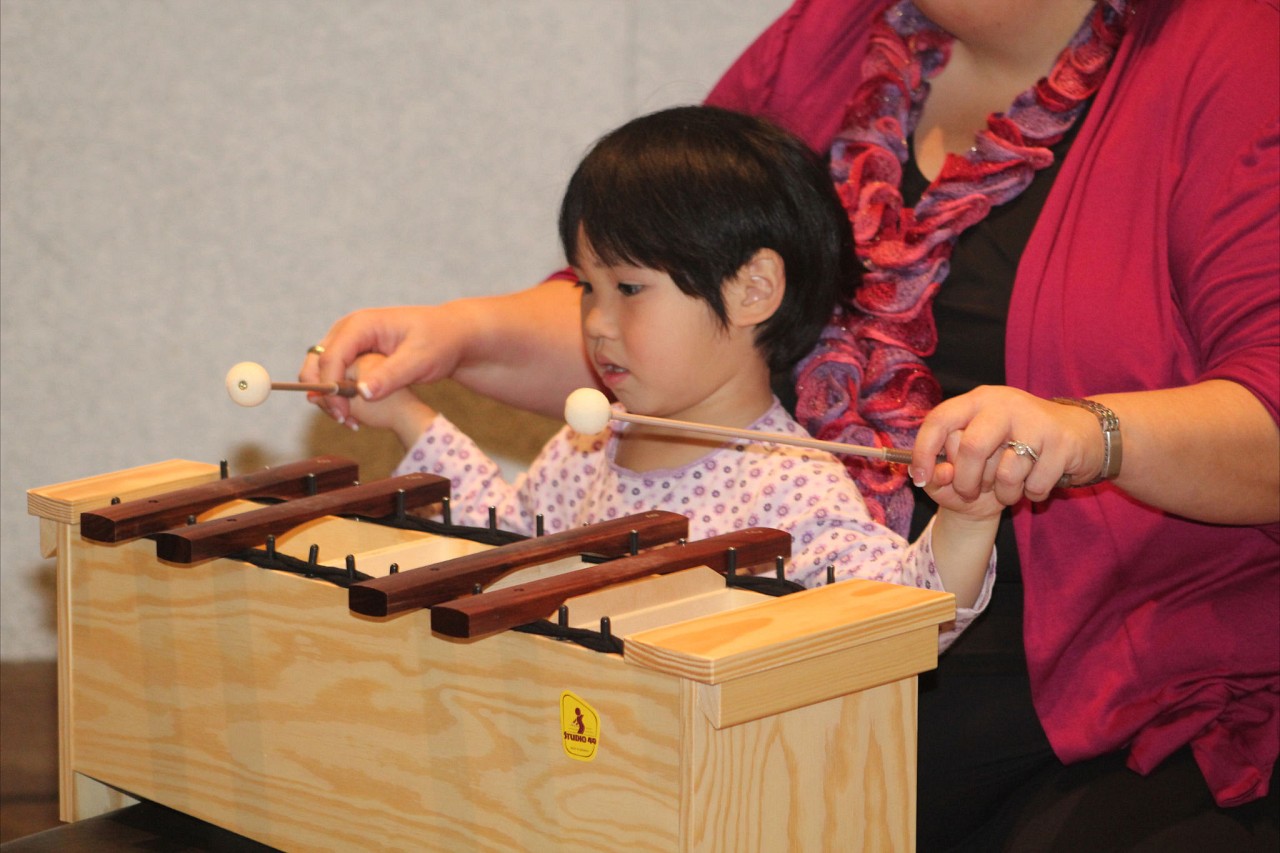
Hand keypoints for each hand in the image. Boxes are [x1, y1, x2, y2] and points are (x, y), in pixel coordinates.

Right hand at [300, 304, 473, 426]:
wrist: (451, 335)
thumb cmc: (440, 341)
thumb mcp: (419, 359)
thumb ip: (391, 376)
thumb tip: (361, 393)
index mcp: (360, 325)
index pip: (329, 358)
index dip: (330, 389)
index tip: (342, 414)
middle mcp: (348, 330)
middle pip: (316, 364)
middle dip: (324, 394)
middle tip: (344, 420)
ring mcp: (348, 342)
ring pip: (321, 372)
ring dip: (330, 398)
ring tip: (351, 421)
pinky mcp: (354, 355)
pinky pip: (334, 377)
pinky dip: (339, 396)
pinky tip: (356, 415)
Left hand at [911, 385, 1103, 506]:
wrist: (1080, 435)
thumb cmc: (1015, 447)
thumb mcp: (977, 452)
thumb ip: (946, 467)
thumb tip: (935, 476)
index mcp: (978, 400)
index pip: (940, 420)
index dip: (923, 451)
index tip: (918, 478)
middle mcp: (1005, 404)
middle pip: (972, 447)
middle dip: (967, 480)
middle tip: (971, 491)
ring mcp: (1036, 421)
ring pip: (1006, 471)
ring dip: (1004, 492)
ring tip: (1009, 488)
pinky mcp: (1062, 442)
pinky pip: (1035, 484)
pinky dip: (1031, 494)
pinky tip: (1035, 482)